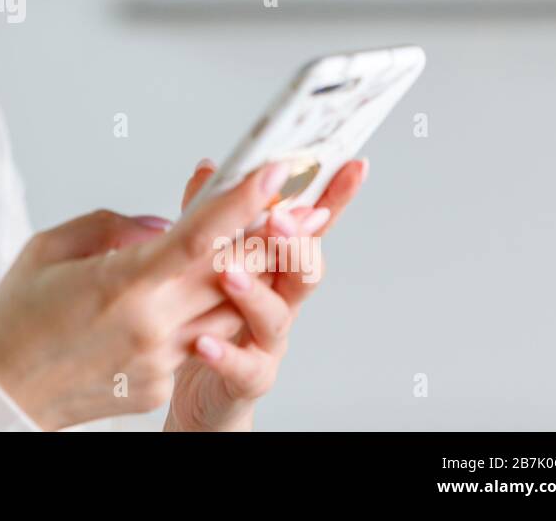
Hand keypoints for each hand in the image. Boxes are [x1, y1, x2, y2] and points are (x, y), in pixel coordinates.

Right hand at [0, 158, 296, 430]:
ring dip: (237, 278)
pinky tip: (173, 303)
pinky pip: (196, 342)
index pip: (200, 236)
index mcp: (123, 284)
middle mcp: (152, 325)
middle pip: (231, 273)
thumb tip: (161, 226)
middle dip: (260, 236)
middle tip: (278, 206)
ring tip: (234, 252)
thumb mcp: (47, 249)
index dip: (241, 201)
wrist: (0, 396)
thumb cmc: (15, 321)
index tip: (271, 171)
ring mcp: (160, 361)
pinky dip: (198, 315)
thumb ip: (111, 227)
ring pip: (226, 312)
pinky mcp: (159, 385)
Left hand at [165, 157, 368, 431]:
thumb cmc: (207, 319)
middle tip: (278, 218)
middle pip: (303, 268)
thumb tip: (211, 169)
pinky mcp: (250, 377)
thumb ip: (210, 217)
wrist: (203, 389)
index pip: (309, 227)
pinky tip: (205, 343)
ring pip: (276, 314)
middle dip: (296, 242)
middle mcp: (281, 301)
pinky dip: (225, 354)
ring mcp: (268, 340)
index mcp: (274, 266)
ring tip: (230, 275)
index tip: (352, 165)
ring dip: (255, 292)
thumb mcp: (207, 263)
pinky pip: (243, 366)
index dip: (332, 198)